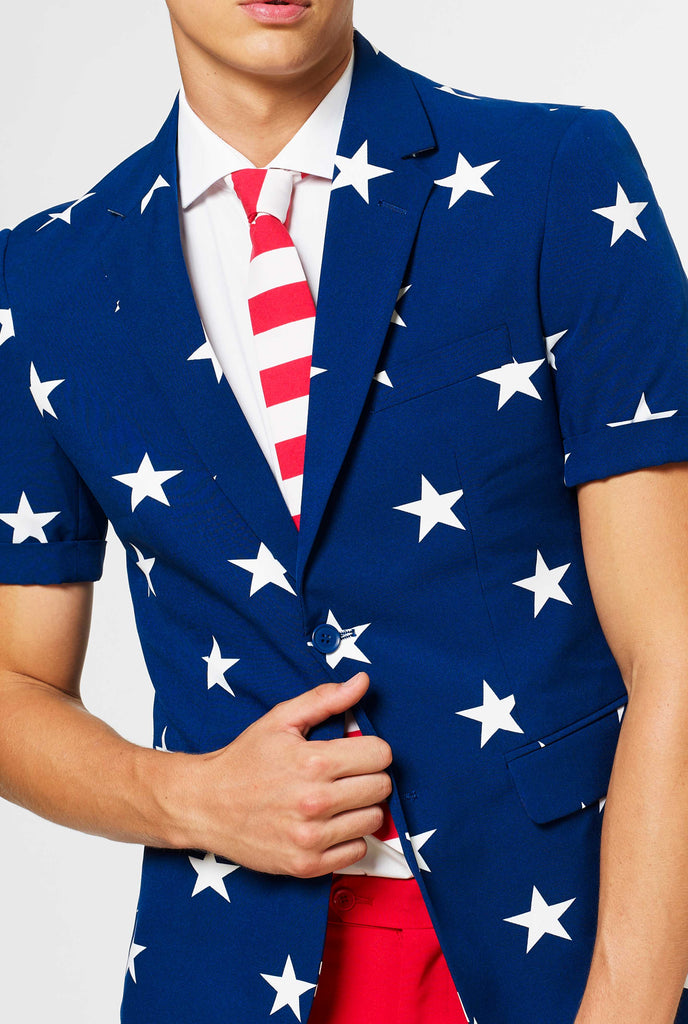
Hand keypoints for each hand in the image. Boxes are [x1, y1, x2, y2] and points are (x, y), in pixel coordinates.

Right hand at [182, 672, 392, 875]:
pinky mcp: (306, 864)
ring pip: (374, 820)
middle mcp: (315, 801)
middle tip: (346, 775)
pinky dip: (349, 837)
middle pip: (382, 787)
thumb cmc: (243, 761)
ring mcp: (311, 837)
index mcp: (313, 761)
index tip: (357, 752)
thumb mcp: (280, 720)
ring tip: (336, 799)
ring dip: (361, 807)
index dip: (372, 749)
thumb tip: (362, 682)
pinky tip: (328, 823)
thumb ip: (325, 699)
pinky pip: (358, 851)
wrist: (204, 804)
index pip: (381, 754)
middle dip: (369, 776)